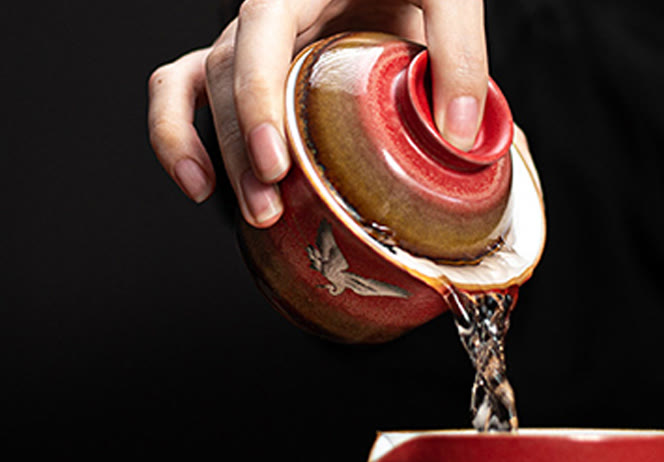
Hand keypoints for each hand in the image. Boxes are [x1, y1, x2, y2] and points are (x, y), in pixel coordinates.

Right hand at [148, 0, 488, 227]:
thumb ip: (458, 51)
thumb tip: (458, 135)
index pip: (260, 31)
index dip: (257, 97)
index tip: (275, 160)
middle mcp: (270, 16)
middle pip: (228, 75)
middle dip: (242, 150)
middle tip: (270, 208)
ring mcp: (256, 45)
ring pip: (205, 90)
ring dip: (220, 156)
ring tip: (257, 214)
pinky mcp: (255, 70)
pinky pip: (190, 92)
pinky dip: (180, 136)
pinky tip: (200, 185)